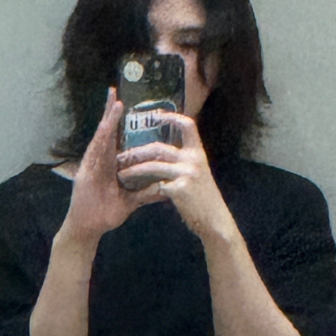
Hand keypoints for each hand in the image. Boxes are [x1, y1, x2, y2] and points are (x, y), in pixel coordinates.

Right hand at [60, 88, 163, 240]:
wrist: (90, 229)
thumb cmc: (106, 214)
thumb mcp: (131, 202)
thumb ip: (146, 194)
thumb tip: (165, 189)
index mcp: (110, 165)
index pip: (116, 140)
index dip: (119, 123)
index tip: (125, 105)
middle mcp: (100, 162)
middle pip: (107, 133)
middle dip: (110, 113)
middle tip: (114, 91)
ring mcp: (92, 166)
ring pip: (101, 139)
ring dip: (108, 120)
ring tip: (114, 102)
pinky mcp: (86, 173)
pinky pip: (94, 154)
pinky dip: (100, 140)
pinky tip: (106, 127)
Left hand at [116, 113, 228, 236]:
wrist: (214, 220)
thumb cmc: (203, 198)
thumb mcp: (198, 175)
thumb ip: (183, 163)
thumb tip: (162, 155)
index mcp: (197, 154)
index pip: (188, 126)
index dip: (173, 118)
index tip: (157, 115)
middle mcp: (193, 160)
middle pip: (159, 147)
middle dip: (137, 152)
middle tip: (122, 156)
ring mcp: (186, 174)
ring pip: (153, 166)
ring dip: (134, 170)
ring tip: (121, 174)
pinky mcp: (179, 189)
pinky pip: (155, 185)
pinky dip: (143, 188)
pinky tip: (133, 192)